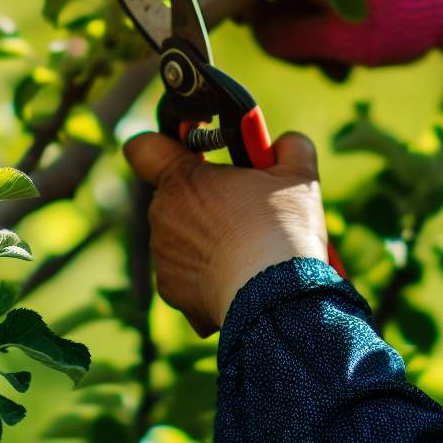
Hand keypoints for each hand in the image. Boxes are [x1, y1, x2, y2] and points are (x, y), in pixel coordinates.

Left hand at [123, 131, 328, 335]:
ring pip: (182, 238)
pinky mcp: (172, 292)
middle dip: (204, 200)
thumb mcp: (299, 176)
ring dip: (206, 240)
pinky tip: (240, 281)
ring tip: (246, 251)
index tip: (194, 155)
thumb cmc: (282, 229)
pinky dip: (209, 277)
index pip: (143, 147)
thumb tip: (284, 144)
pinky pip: (188, 276)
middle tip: (243, 208)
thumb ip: (288, 147)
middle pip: (174, 196)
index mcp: (183, 179)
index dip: (163, 147)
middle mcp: (162, 215)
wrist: (275, 298)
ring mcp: (163, 257)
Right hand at [253, 0, 442, 67]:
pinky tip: (342, 55)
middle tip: (307, 60)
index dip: (241, 1)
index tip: (248, 31)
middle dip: (282, 26)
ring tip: (334, 65)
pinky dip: (321, 25)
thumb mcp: (338, 39)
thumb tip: (254, 33)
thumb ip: (287, 37)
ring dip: (304, 33)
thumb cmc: (399, 19)